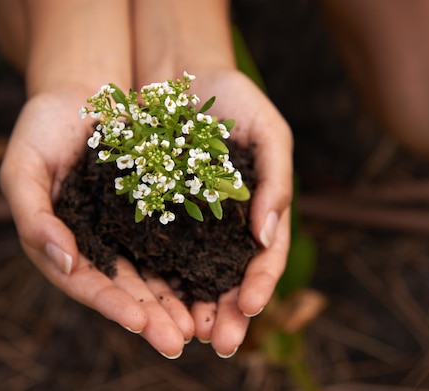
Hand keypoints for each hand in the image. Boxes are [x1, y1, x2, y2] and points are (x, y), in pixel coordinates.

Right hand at [0, 88, 194, 358]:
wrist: (80, 93)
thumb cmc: (41, 129)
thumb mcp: (23, 170)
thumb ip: (33, 217)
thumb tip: (62, 262)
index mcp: (60, 244)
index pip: (85, 283)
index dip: (110, 304)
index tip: (138, 322)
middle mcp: (95, 244)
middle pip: (124, 288)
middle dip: (150, 317)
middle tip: (177, 343)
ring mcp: (125, 230)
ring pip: (154, 272)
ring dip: (175, 301)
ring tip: (200, 326)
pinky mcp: (153, 210)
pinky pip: (174, 240)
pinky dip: (190, 261)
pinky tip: (211, 278)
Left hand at [184, 69, 292, 356]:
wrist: (180, 78)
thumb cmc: (234, 100)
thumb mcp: (268, 131)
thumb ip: (275, 180)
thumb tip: (268, 237)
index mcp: (259, 210)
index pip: (266, 257)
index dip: (261, 283)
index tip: (249, 305)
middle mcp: (226, 225)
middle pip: (230, 278)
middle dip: (227, 313)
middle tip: (221, 343)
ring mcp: (191, 223)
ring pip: (193, 275)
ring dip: (191, 308)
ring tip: (185, 334)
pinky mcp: (156, 214)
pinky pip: (156, 251)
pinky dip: (158, 279)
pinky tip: (152, 301)